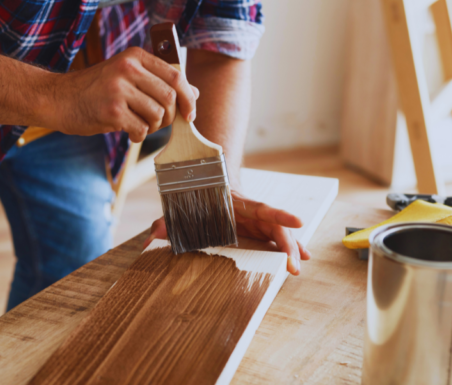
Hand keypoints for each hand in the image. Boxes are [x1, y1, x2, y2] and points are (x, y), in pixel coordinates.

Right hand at [42, 47, 197, 141]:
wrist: (58, 98)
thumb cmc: (95, 90)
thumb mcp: (127, 76)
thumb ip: (159, 82)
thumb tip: (194, 93)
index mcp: (135, 57)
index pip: (176, 75)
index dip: (188, 97)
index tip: (190, 113)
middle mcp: (128, 68)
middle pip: (170, 97)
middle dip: (170, 116)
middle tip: (157, 122)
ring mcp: (119, 89)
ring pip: (158, 115)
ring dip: (153, 127)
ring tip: (138, 124)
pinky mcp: (111, 111)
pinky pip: (141, 129)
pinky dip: (139, 136)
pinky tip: (127, 132)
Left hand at [144, 188, 309, 275]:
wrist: (205, 183)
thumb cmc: (195, 198)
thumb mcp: (180, 208)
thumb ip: (167, 222)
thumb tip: (149, 239)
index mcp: (237, 203)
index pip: (263, 208)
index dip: (281, 215)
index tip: (299, 221)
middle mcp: (252, 211)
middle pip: (275, 227)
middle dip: (287, 245)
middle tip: (293, 266)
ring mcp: (257, 220)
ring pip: (279, 234)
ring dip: (291, 250)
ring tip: (297, 268)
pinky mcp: (257, 228)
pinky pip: (276, 238)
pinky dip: (289, 247)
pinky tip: (301, 259)